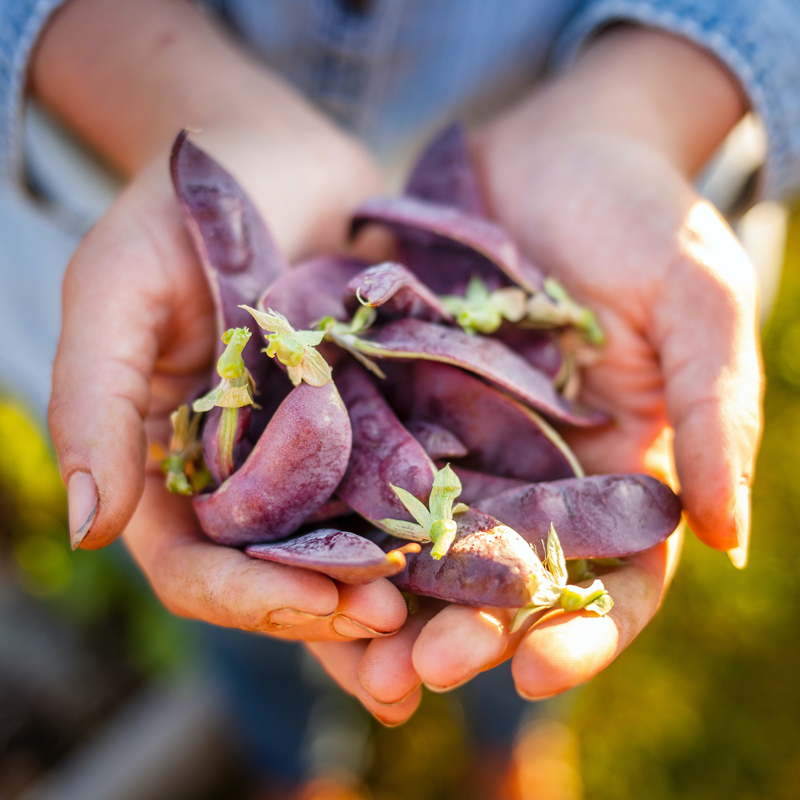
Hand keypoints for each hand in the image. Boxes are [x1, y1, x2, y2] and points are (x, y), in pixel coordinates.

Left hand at [315, 27, 760, 720]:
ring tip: (354, 649)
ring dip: (392, 600)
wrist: (554, 147)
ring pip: (425, 541)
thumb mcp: (697, 303)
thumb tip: (730, 537)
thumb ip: (713, 413)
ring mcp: (460, 440)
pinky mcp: (399, 399)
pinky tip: (306, 547)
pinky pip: (367, 464)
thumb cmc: (642, 216)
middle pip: (502, 577)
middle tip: (420, 675)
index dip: (582, 632)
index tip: (537, 673)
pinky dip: (341, 511)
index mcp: (616, 471)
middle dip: (466, 631)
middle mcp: (535, 472)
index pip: (609, 576)